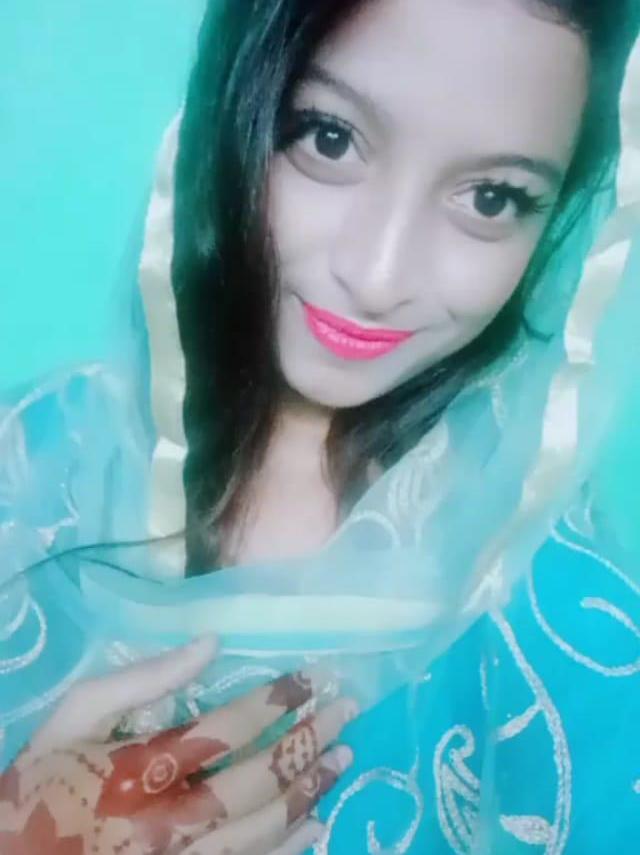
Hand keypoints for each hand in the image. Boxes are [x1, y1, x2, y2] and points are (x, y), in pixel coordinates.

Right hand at [0, 637, 356, 853]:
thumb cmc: (45, 784)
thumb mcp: (75, 715)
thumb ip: (141, 678)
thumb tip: (211, 642)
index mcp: (139, 769)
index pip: (227, 729)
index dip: (277, 701)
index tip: (312, 679)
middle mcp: (167, 822)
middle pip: (258, 780)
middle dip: (310, 740)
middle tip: (347, 710)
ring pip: (264, 831)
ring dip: (311, 790)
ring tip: (344, 756)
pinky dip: (291, 848)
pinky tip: (318, 822)